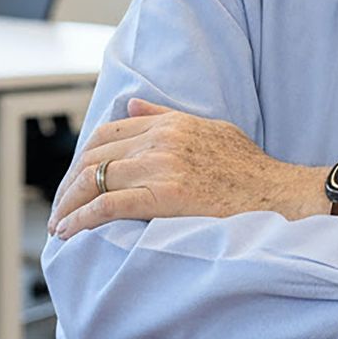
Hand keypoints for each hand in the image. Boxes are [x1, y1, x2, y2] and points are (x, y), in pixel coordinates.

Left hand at [48, 98, 329, 237]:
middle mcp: (160, 141)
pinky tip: (69, 231)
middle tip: (61, 208)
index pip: (107, 135)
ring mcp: (161, 167)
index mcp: (170, 125)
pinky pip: (107, 205)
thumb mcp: (210, 129)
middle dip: (69, 185)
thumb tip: (133, 106)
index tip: (75, 180)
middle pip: (94, 158)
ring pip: (94, 180)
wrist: (277, 194)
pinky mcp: (163, 196)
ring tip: (59, 224)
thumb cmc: (250, 169)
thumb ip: (167, 118)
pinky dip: (81, 218)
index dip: (83, 158)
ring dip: (68, 204)